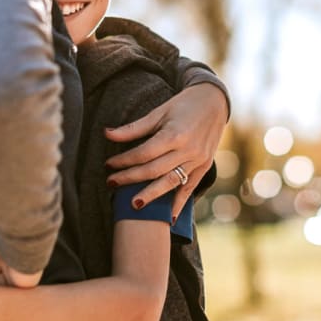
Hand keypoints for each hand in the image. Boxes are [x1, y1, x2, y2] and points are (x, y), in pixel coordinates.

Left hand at [105, 82, 227, 217]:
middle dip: (130, 178)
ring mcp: (198, 161)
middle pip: (154, 170)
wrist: (214, 103)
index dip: (124, 161)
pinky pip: (190, 189)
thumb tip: (106, 134)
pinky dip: (179, 204)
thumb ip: (134, 128)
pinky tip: (169, 218)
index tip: (108, 165)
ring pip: (171, 182)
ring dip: (151, 195)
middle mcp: (188, 150)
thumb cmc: (183, 105)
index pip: (144, 153)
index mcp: (175, 134)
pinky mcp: (204, 167)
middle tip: (111, 183)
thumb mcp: (158, 112)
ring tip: (134, 205)